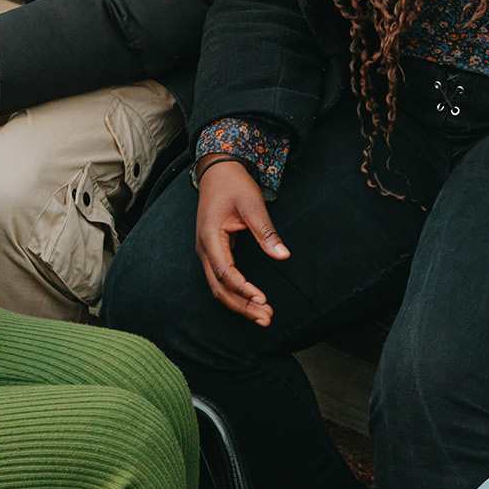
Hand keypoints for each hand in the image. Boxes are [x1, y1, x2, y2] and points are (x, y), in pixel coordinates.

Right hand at [194, 155, 289, 326]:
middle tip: (266, 318)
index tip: (262, 299)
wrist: (218, 171)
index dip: (243, 288)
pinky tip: (253, 301)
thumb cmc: (234, 185)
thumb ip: (266, 232)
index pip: (225, 271)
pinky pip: (222, 279)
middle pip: (219, 288)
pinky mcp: (214, 252)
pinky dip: (237, 293)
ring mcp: (207, 252)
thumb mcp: (253, 204)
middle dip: (242, 306)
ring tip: (263, 316)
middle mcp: (204, 249)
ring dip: (240, 303)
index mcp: (210, 237)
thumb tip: (284, 256)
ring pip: (219, 287)